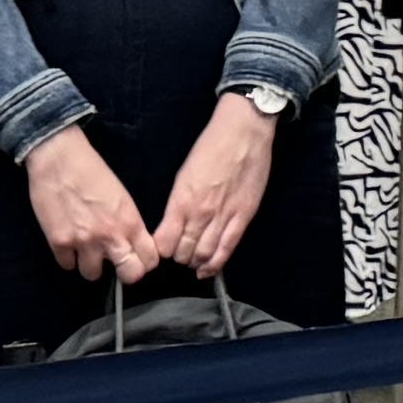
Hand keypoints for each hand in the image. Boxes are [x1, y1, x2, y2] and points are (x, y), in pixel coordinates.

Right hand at [22, 126, 156, 281]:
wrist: (59, 158)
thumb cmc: (92, 170)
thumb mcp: (121, 196)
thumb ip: (128, 223)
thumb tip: (129, 243)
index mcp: (130, 222)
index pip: (150, 260)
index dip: (144, 262)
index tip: (136, 258)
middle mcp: (110, 236)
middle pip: (130, 275)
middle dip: (124, 272)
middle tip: (115, 262)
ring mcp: (84, 242)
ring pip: (93, 275)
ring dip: (90, 264)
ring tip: (86, 249)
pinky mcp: (59, 242)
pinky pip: (67, 265)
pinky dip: (67, 258)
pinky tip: (68, 243)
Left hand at [152, 95, 275, 275]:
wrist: (242, 133)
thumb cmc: (210, 147)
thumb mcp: (184, 173)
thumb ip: (178, 202)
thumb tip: (173, 223)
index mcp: (181, 201)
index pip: (164, 242)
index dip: (160, 250)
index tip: (162, 248)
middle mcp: (199, 214)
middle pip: (183, 252)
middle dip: (178, 257)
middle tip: (179, 253)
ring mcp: (223, 217)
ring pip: (204, 255)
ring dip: (196, 262)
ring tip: (194, 260)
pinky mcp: (242, 217)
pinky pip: (227, 249)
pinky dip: (215, 264)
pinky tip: (207, 270)